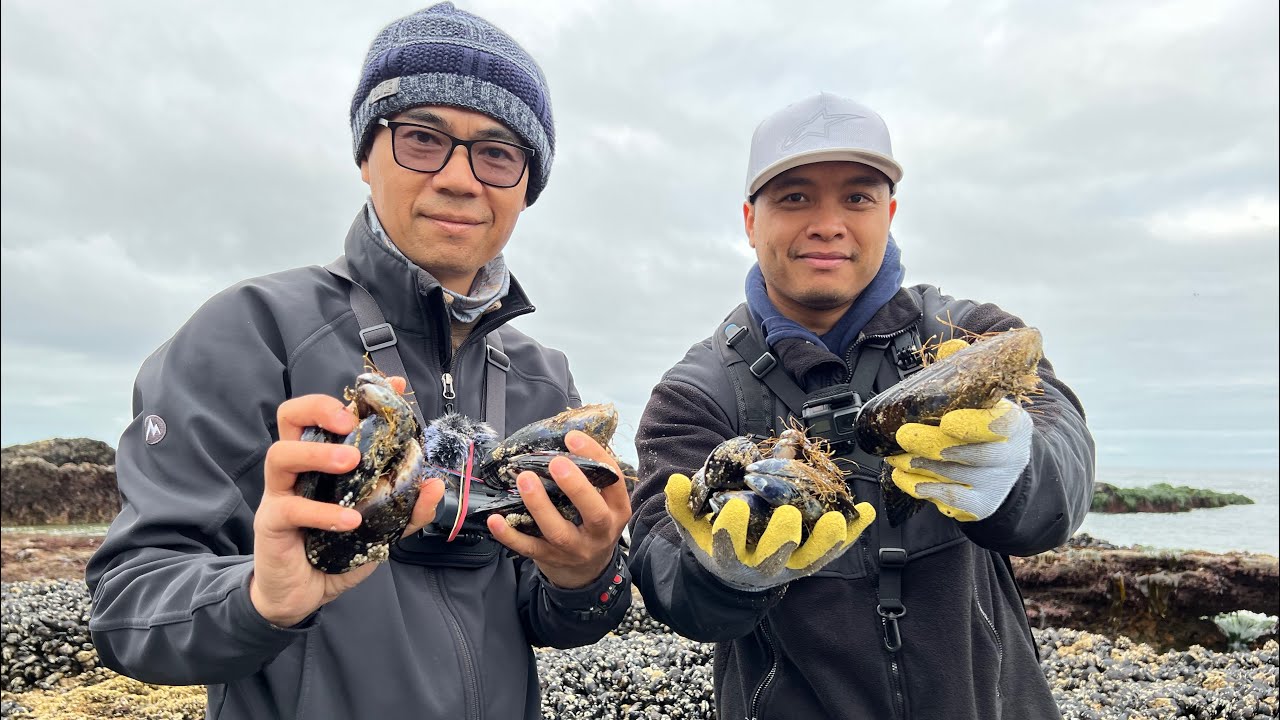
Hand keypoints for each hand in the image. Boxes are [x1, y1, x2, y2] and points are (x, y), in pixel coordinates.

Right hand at [250, 377, 445, 626]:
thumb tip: (435, 484)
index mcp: (322, 458)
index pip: (332, 413)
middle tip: (351, 421)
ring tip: (351, 462)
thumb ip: (408, 508)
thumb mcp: (381, 526)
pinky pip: (290, 508)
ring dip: (317, 453)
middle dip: (320, 408)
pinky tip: (349, 520)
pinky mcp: (272, 523)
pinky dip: (322, 512)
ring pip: (280, 454)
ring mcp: (280, 493)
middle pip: (290, 416)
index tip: (396, 387)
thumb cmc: (336, 548)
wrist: (304, 594)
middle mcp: (298, 468)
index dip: (362, 395)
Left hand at [486, 430, 630, 588]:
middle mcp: (600, 532)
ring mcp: (574, 549)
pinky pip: (528, 548)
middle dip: (575, 487)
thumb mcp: (604, 504)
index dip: (596, 458)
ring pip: (557, 531)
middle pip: (593, 513)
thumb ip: (591, 478)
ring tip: (524, 479)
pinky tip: (495, 519)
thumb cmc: (592, 525)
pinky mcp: (550, 559)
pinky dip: (510, 535)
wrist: (587, 571)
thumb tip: (565, 441)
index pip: (613, 482)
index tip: (573, 438)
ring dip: (539, 505)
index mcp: (616, 511)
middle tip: (556, 463)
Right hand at [665, 473, 874, 590]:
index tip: (732, 509)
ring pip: (810, 559)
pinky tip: (866, 512)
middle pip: (772, 558)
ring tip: (839, 520)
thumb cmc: (713, 539)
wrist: (735, 573)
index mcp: (727, 557)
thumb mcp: (692, 525)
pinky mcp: (810, 562)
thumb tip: (674, 481)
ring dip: (826, 542)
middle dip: (781, 539)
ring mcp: (789, 566)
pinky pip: (833, 550)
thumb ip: (680, 504)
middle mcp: (760, 566)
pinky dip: (852, 534)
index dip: (731, 530)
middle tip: (788, 517)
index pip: (727, 546)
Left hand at [887, 398, 1032, 521]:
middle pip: (975, 455)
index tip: (946, 423)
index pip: (1002, 425)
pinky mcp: (983, 505)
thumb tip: (916, 401)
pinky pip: (950, 499)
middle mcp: (1013, 456)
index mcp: (1016, 424)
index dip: (974, 426)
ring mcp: (998, 484)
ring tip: (895, 456)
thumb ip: (958, 400)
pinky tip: (902, 476)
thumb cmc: (978, 425)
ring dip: (919, 465)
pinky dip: (922, 488)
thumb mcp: (978, 406)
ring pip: (955, 476)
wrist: (996, 464)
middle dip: (933, 444)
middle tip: (903, 436)